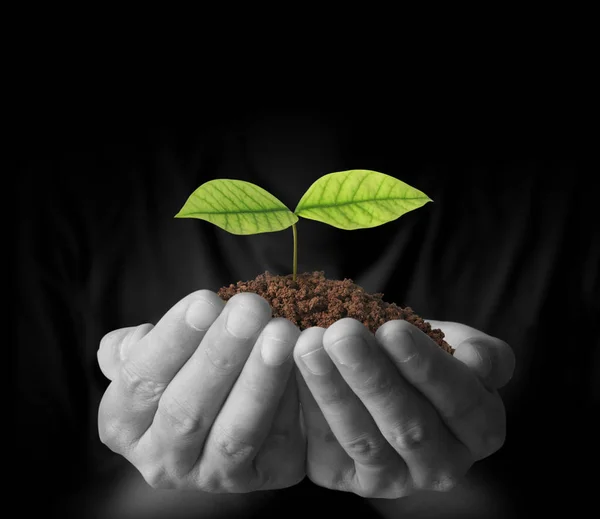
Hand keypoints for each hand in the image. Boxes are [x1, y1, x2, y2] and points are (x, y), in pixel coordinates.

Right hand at [97, 291, 304, 491]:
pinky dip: (292, 400)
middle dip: (220, 355)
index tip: (206, 300)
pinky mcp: (263, 477)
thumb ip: (137, 349)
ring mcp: (212, 477)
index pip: (141, 382)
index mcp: (124, 425)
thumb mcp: (156, 355)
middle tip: (249, 309)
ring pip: (234, 433)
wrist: (232, 398)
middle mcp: (161, 462)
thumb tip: (130, 342)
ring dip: (260, 380)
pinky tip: (303, 361)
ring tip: (281, 333)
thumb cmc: (189, 365)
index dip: (173, 340)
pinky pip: (278, 442)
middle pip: (186, 410)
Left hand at [293, 318, 514, 497]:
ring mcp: (394, 479)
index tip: (393, 330)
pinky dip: (308, 410)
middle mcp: (442, 466)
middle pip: (408, 425)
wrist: (386, 367)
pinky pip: (326, 450)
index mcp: (481, 430)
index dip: (426, 367)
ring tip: (309, 346)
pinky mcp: (349, 478)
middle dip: (371, 377)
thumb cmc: (424, 352)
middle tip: (341, 334)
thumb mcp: (460, 343)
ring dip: (332, 391)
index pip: (460, 401)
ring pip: (363, 438)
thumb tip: (480, 364)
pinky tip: (290, 373)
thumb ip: (482, 353)